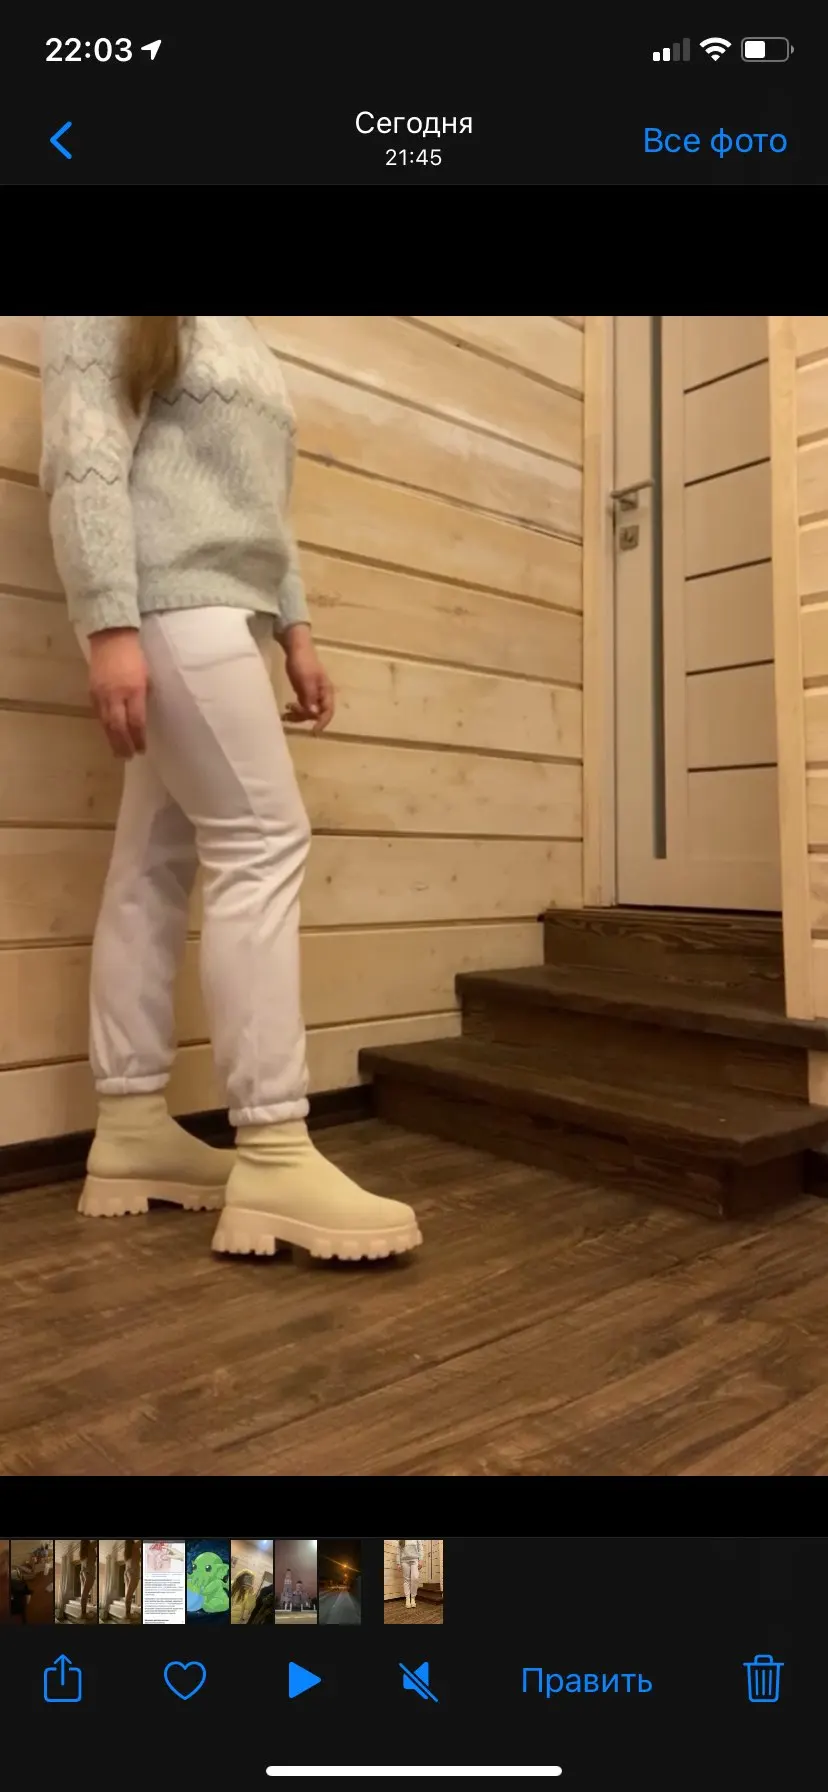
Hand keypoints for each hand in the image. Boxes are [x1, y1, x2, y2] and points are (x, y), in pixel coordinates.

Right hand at [88, 628, 148, 757]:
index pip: (136, 721)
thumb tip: (140, 716)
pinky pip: (98, 714)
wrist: (111, 637)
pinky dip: (105, 727)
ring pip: (105, 723)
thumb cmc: (134, 655)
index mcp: (133, 690)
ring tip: (118, 752)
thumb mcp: (146, 675)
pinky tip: (109, 734)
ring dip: (112, 740)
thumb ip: (142, 696)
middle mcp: (115, 694)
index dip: (138, 738)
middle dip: (123, 744)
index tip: (142, 749)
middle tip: (128, 757)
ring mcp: (101, 694)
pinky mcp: (92, 692)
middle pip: (118, 726)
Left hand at [282, 624, 334, 734]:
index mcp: (326, 690)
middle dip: (304, 717)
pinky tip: (287, 709)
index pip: (327, 711)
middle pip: (317, 713)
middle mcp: (321, 694)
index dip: (322, 722)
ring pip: (309, 711)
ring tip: (285, 713)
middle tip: (289, 714)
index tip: (312, 730)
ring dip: (298, 715)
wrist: (295, 647)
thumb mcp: (305, 679)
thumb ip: (309, 696)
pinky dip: (296, 710)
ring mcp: (313, 693)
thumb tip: (314, 714)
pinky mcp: (305, 691)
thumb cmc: (302, 662)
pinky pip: (303, 705)